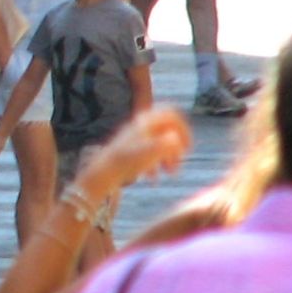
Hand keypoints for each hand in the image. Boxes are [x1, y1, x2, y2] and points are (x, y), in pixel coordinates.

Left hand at [77, 109, 191, 200]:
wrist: (103, 171)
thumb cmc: (129, 160)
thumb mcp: (153, 151)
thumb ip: (168, 144)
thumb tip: (176, 139)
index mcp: (147, 121)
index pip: (172, 114)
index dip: (184, 129)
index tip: (187, 148)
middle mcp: (141, 125)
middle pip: (167, 131)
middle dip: (176, 149)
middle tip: (179, 164)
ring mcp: (135, 137)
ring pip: (159, 143)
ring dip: (168, 158)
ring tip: (169, 174)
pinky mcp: (130, 149)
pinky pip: (149, 153)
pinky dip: (155, 164)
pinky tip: (152, 178)